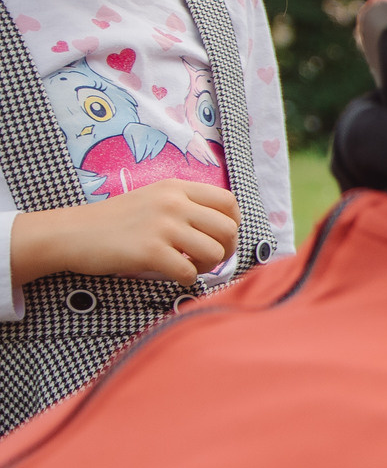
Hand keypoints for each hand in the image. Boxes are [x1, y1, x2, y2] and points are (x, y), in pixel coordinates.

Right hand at [12, 182, 239, 287]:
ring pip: (215, 252)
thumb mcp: (154, 199)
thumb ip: (187, 206)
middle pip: (228, 229)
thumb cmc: (116, 222)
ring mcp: (162, 226)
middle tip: (206, 258)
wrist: (72, 233)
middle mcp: (173, 203)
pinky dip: (186, 279)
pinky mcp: (150, 251)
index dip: (232, 223)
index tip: (219, 237)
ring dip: (207, 266)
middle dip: (225, 250)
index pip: (229, 202)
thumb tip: (226, 229)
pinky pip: (190, 272)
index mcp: (177, 188)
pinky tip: (172, 275)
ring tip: (188, 266)